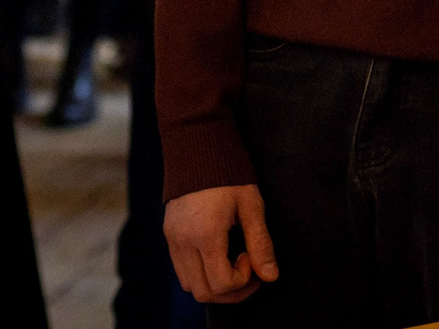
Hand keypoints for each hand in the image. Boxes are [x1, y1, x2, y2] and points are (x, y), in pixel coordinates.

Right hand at [163, 185, 279, 304]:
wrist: (198, 146)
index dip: (243, 281)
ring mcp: (172, 238)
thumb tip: (270, 276)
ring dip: (213, 284)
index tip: (251, 258)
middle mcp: (183, 241)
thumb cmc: (229, 174)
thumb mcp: (251, 205)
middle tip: (248, 270)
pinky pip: (181, 269)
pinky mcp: (168, 234)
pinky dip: (200, 273)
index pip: (221, 284)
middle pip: (204, 292)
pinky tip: (216, 254)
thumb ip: (260, 243)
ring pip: (190, 285)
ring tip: (231, 262)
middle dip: (230, 291)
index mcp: (206, 234)